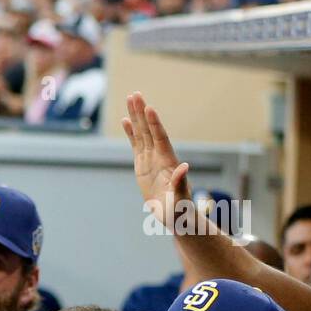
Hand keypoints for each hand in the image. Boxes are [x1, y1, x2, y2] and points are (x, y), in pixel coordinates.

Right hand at [122, 92, 197, 233]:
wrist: (176, 216)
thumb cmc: (180, 209)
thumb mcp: (180, 198)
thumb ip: (181, 183)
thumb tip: (184, 167)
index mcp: (168, 162)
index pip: (160, 138)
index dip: (154, 124)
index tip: (149, 108)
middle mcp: (160, 156)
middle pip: (149, 130)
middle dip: (142, 112)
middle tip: (135, 94)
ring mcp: (151, 159)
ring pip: (142, 133)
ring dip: (136, 117)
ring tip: (130, 99)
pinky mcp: (143, 165)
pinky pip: (136, 145)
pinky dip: (131, 133)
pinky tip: (126, 121)